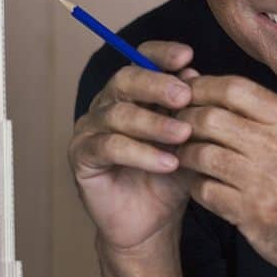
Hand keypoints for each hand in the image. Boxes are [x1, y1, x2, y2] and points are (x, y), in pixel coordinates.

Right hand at [68, 41, 196, 252]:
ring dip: (154, 123)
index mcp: (133, 93)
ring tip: (183, 135)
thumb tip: (195, 75)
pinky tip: (168, 162)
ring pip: (118, 114)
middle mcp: (107, 104)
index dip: (160, 54)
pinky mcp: (81, 156)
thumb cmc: (171, 177)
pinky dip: (141, 153)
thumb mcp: (189, 141)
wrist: (152, 222)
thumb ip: (189, 110)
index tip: (186, 56)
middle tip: (184, 96)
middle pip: (125, 80)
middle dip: (157, 85)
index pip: (140, 60)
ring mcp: (90, 128)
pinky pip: (110, 147)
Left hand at [175, 76, 276, 276]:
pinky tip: (200, 183)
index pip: (235, 88)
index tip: (186, 94)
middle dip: (185, 121)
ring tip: (184, 155)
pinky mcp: (250, 213)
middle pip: (211, 118)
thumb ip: (257, 113)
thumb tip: (201, 83)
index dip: (202, 88)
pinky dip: (195, 185)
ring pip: (202, 154)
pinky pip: (203, 189)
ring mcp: (265, 182)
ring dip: (185, 154)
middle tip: (176, 127)